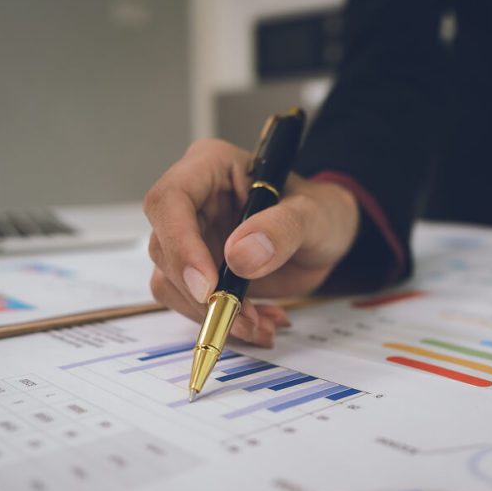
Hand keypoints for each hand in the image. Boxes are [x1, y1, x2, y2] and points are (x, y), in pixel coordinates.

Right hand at [144, 138, 359, 346]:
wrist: (327, 238)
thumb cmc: (320, 212)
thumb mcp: (313, 215)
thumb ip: (282, 229)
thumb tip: (239, 256)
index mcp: (211, 166)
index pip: (170, 200)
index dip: (181, 245)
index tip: (208, 286)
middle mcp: (193, 202)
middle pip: (164, 248)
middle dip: (202, 293)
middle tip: (244, 318)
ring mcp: (192, 239)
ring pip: (171, 283)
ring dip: (213, 314)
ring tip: (260, 324)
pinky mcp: (198, 271)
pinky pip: (192, 304)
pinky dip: (224, 322)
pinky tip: (260, 323)